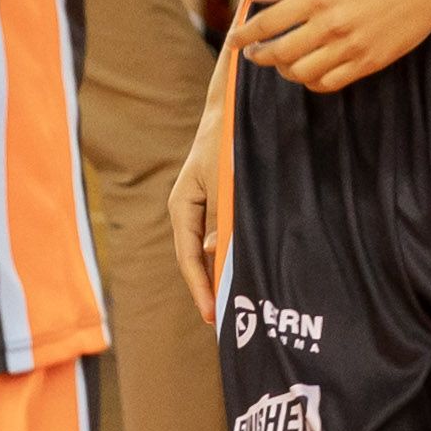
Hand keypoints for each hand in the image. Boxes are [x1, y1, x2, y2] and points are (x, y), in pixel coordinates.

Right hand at [173, 124, 230, 322]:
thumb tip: (214, 256)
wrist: (235, 109)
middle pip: (198, 259)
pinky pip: (225, 236)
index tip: (213, 316)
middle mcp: (190, 211)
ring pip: (213, 250)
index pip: (188, 259)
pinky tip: (248, 269)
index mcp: (181, 207)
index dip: (201, 289)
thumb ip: (222, 218)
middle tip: (230, 321)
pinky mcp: (222, 203)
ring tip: (241, 302)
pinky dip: (234, 253)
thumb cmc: (226, 141)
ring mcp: (205, 208)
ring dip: (225, 273)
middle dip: (212, 288)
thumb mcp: (224, 180)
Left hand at [231, 0, 430, 96]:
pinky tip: (309, 72)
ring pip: (301, 73)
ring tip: (281, 63)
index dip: (245, 34)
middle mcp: (329, 24)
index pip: (267, 23)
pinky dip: (312, 82)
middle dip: (259, 56)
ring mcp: (350, 47)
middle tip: (253, 54)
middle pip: (279, 53)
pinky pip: (330, 83)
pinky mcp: (368, 63)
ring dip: (284, 71)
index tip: (233, 40)